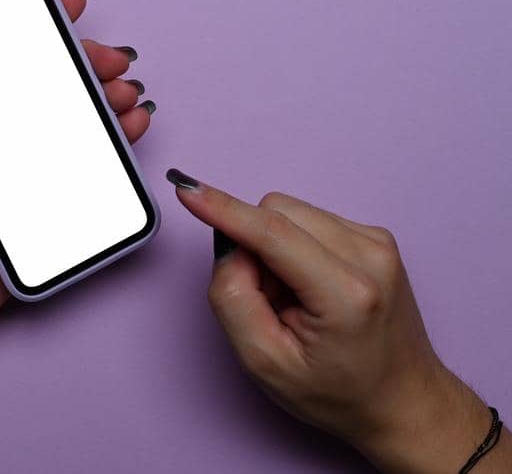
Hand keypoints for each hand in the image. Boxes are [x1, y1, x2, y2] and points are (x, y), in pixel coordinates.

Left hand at [0, 0, 152, 340]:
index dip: (31, 20)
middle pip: (45, 77)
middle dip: (83, 57)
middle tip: (110, 56)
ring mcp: (20, 161)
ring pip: (72, 111)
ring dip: (106, 92)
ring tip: (127, 89)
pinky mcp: (45, 193)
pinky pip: (86, 156)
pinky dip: (114, 136)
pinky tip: (131, 123)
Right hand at [168, 169, 505, 472]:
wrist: (402, 400)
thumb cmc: (339, 392)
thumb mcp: (265, 363)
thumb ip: (234, 299)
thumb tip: (229, 247)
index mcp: (346, 293)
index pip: (272, 233)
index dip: (223, 209)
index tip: (187, 190)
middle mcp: (371, 256)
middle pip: (277, 212)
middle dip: (252, 246)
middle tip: (267, 299)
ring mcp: (379, 243)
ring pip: (290, 212)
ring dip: (273, 247)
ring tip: (293, 297)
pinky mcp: (376, 238)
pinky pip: (309, 220)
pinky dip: (294, 247)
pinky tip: (309, 286)